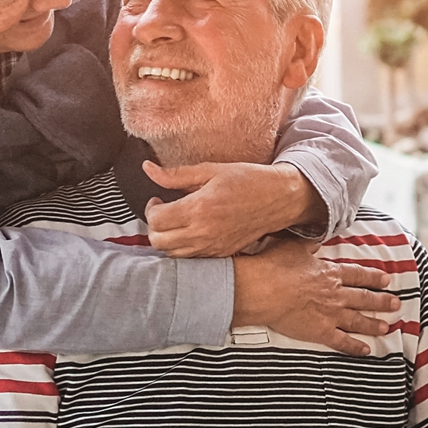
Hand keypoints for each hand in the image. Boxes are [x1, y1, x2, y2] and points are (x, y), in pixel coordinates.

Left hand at [144, 161, 320, 256]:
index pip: (156, 219)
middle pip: (158, 241)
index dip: (150, 208)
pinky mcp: (221, 254)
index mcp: (200, 208)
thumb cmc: (249, 181)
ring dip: (167, 239)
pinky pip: (191, 259)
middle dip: (154, 226)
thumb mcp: (211, 170)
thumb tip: (148, 169)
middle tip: (163, 212)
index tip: (157, 200)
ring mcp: (213, 246)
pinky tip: (191, 232)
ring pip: (171, 254)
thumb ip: (175, 174)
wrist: (280, 198)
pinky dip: (183, 248)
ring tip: (176, 223)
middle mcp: (205, 232)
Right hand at [232, 237, 401, 353]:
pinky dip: (355, 346)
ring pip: (358, 320)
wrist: (262, 290)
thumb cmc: (275, 266)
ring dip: (374, 324)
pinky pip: (342, 341)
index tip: (386, 279)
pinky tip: (366, 350)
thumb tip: (316, 240)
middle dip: (382, 301)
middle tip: (396, 304)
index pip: (359, 275)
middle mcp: (336, 294)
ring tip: (387, 327)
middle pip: (364, 298)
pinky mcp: (320, 332)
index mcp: (330, 273)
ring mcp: (330, 314)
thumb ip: (309, 245)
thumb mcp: (295, 247)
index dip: (374, 277)